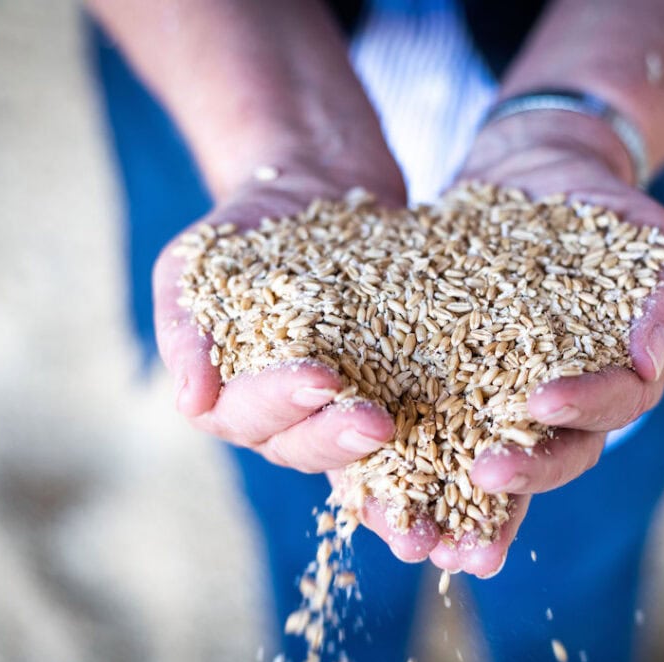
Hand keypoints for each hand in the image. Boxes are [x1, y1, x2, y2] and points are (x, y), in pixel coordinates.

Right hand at [153, 154, 477, 565]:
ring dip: (394, 471)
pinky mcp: (398, 390)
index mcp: (236, 398)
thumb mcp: (197, 263)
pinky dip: (443, 447)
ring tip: (431, 465)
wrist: (316, 188)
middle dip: (339, 438)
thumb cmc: (245, 226)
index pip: (249, 417)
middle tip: (379, 422)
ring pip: (362, 454)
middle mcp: (292, 419)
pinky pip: (417, 428)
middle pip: (307, 448)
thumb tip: (191, 401)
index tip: (318, 376)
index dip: (281, 403)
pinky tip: (478, 451)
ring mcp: (346, 408)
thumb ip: (186, 327)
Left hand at [427, 110, 663, 575]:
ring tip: (423, 515)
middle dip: (522, 471)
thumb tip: (654, 356)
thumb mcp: (646, 235)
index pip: (609, 409)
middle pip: (551, 453)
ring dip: (460, 494)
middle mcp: (560, 402)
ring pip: (488, 455)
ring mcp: (502, 396)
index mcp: (616, 378)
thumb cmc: (601, 206)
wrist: (532, 174)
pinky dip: (405, 455)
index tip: (539, 401)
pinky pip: (430, 423)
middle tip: (482, 475)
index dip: (581, 410)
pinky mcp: (449, 380)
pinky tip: (369, 471)